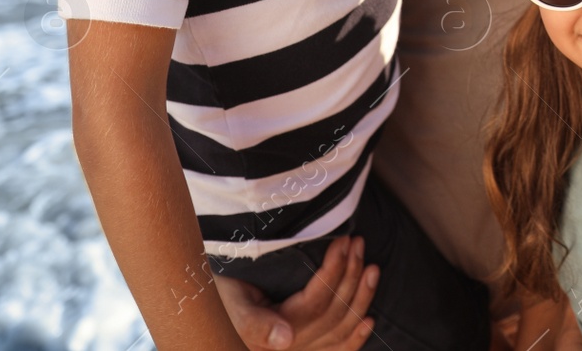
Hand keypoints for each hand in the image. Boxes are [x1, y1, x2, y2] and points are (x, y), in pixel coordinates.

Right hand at [215, 236, 377, 350]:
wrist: (209, 308)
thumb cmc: (218, 295)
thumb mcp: (230, 302)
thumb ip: (254, 322)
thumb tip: (285, 340)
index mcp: (272, 331)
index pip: (316, 301)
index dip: (335, 270)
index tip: (344, 240)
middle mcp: (290, 346)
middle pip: (333, 312)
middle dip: (351, 275)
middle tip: (358, 243)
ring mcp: (299, 350)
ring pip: (340, 329)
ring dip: (361, 298)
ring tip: (372, 267)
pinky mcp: (305, 349)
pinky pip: (336, 350)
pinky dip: (356, 337)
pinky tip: (370, 320)